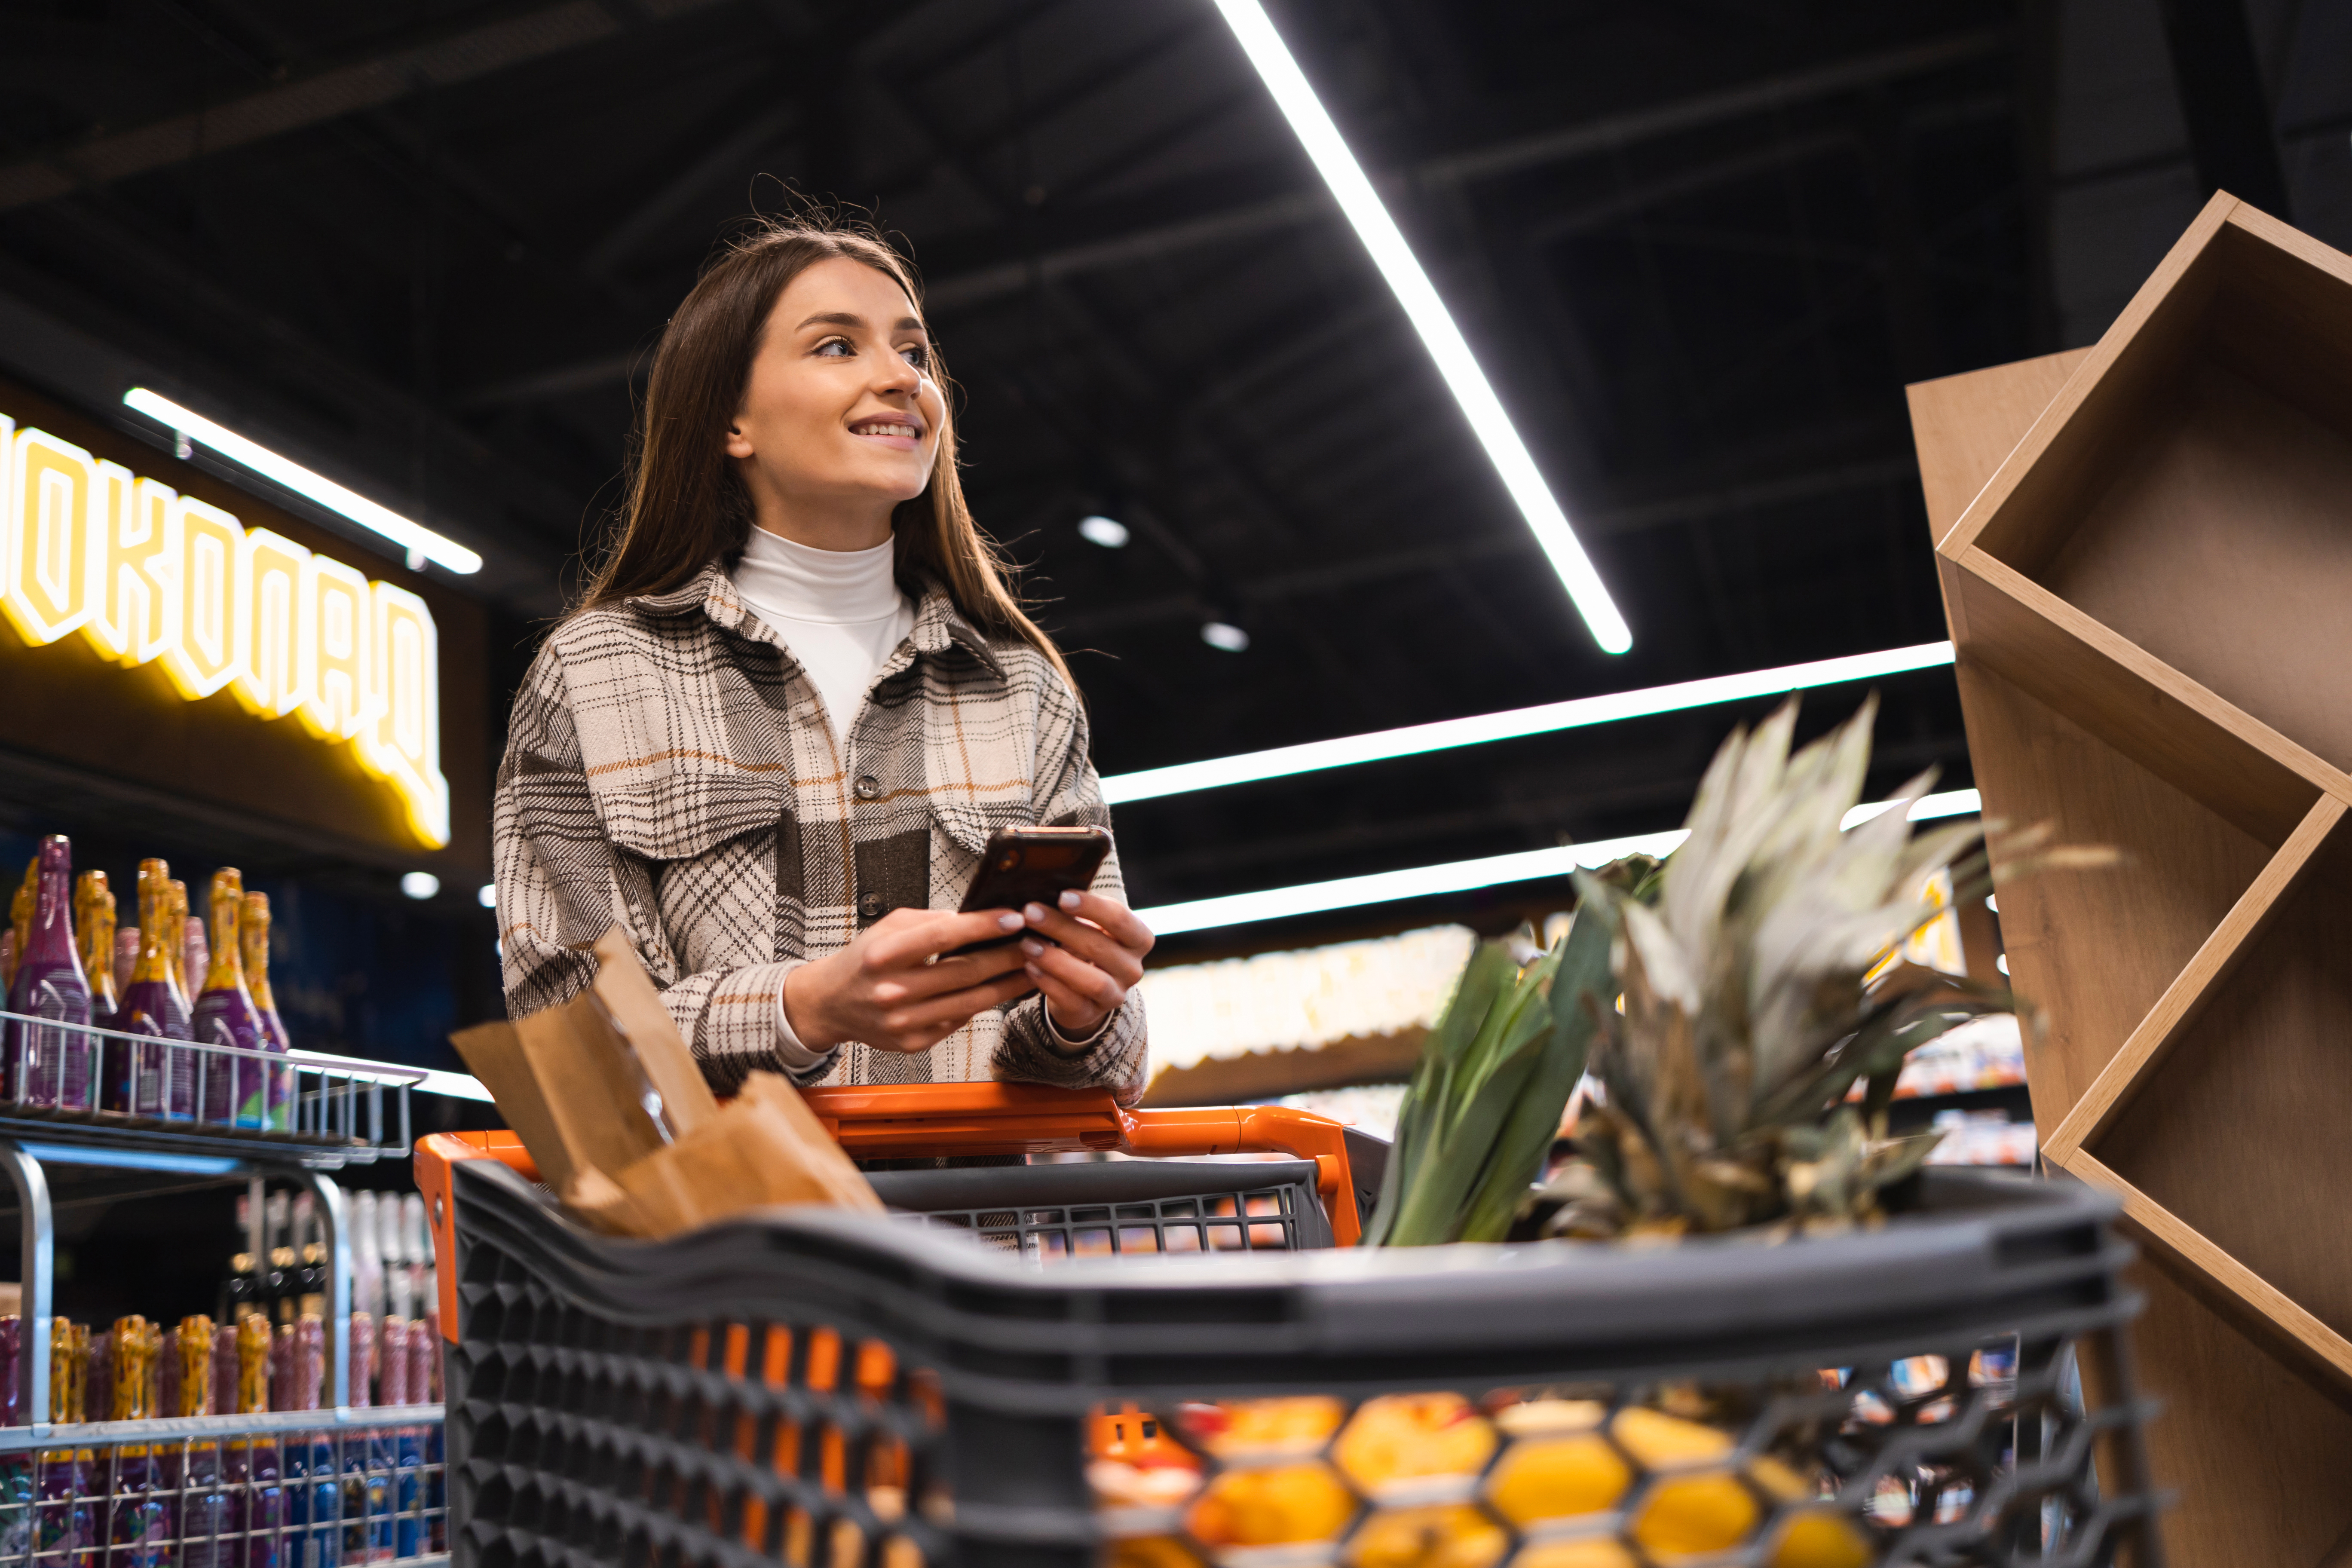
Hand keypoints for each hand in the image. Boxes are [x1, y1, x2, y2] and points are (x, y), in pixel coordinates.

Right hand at [783, 908, 1036, 1053]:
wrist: (831, 1003)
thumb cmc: (864, 960)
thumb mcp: (887, 927)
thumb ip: (929, 921)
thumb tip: (974, 920)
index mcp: (883, 955)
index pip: (944, 936)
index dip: (983, 926)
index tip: (1014, 919)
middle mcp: (891, 991)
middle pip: (964, 972)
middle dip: (1006, 956)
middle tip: (1034, 944)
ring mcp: (902, 1021)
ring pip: (969, 1002)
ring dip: (1005, 985)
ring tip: (1029, 969)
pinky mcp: (912, 1042)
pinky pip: (957, 1021)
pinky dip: (980, 1005)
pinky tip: (998, 991)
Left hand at [1018, 889, 1153, 1045]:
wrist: (1084, 988)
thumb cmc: (1086, 944)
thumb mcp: (1091, 924)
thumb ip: (1078, 909)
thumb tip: (1045, 884)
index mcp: (1138, 939)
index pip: (1120, 919)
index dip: (1091, 907)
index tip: (1062, 896)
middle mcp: (1133, 969)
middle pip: (1100, 947)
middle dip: (1062, 928)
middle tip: (1030, 912)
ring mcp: (1115, 995)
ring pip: (1092, 980)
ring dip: (1056, 960)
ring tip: (1027, 943)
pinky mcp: (1091, 1014)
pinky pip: (1072, 1001)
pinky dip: (1049, 983)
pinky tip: (1029, 967)